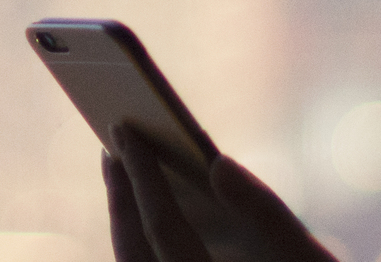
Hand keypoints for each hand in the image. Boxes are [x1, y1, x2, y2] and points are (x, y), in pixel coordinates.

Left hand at [101, 133, 335, 261]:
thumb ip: (267, 214)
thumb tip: (217, 164)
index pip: (165, 230)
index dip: (143, 177)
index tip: (123, 131)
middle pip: (133, 255)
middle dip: (122, 199)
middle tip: (114, 147)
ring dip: (126, 225)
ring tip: (125, 178)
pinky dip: (140, 250)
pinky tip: (147, 223)